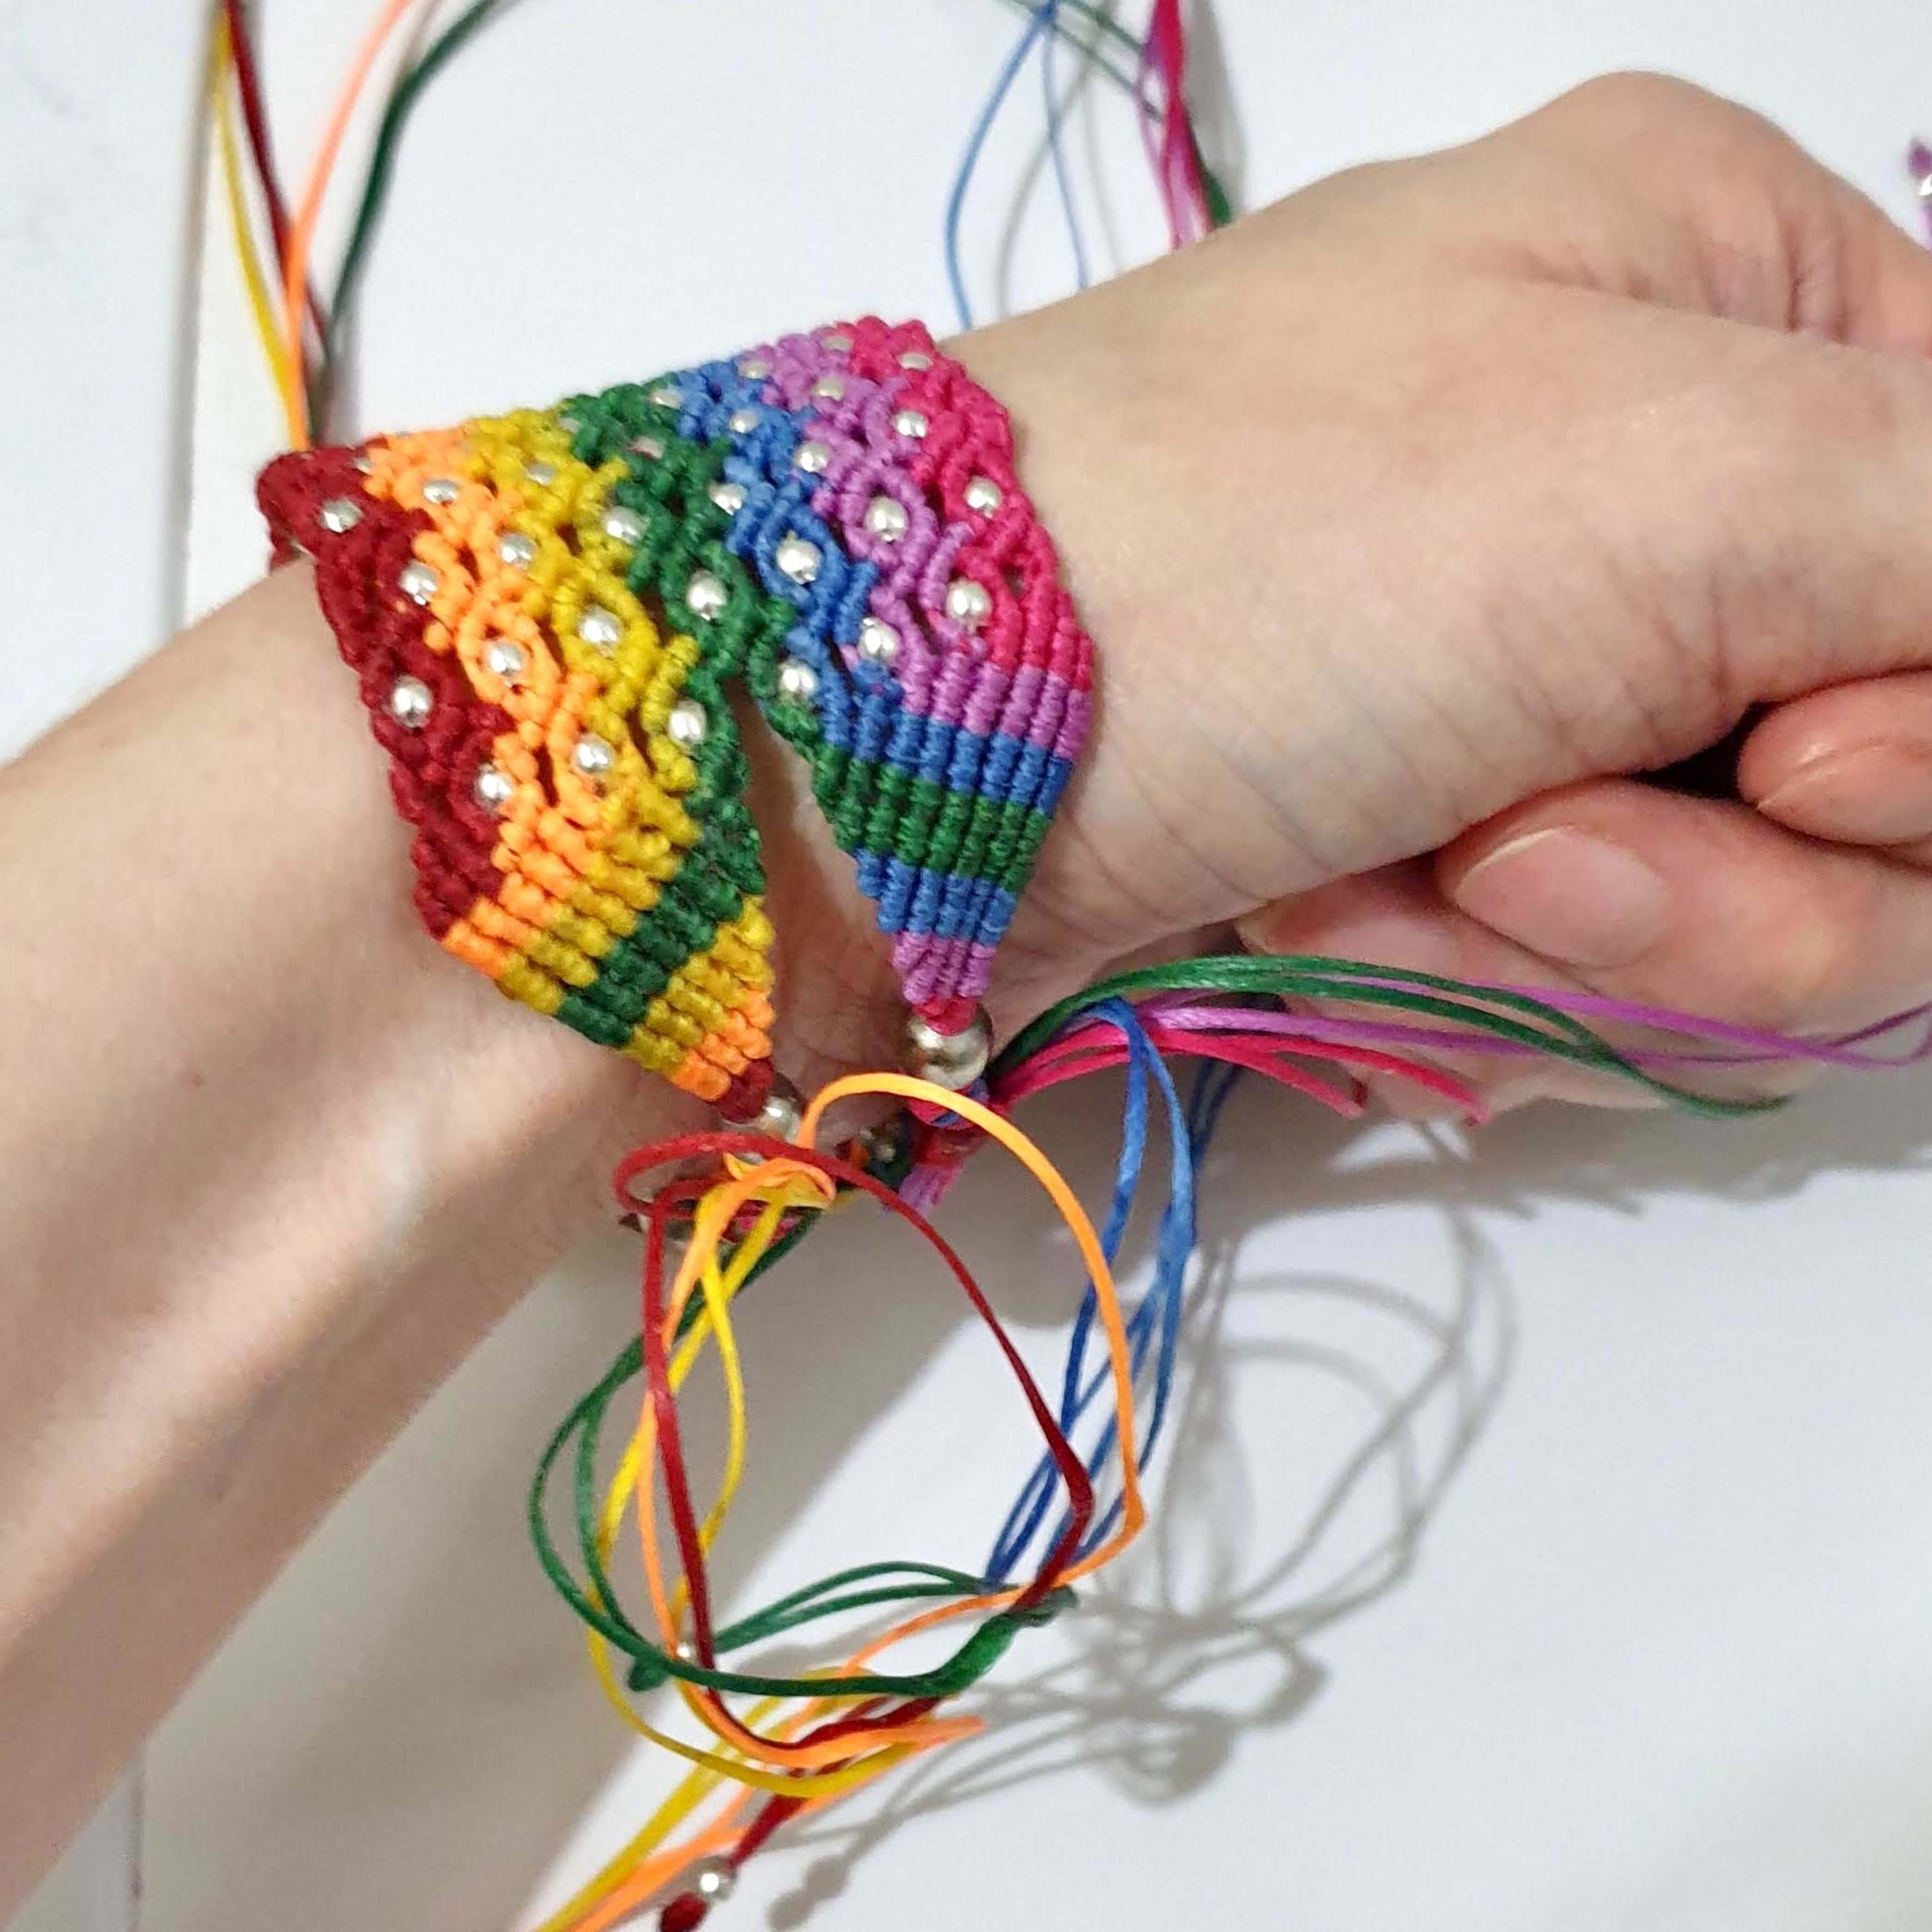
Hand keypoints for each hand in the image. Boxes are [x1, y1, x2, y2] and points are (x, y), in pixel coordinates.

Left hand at [936, 74, 1931, 1108]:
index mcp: (1729, 289)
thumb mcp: (1693, 475)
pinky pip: (1577, 965)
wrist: (900, 744)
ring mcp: (1529, 659)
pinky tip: (1337, 912)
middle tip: (1537, 838)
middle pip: (1892, 759)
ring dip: (1586, 936)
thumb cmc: (1262, 546)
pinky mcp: (1429, 817)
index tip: (1808, 751)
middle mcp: (1639, 465)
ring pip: (1738, 895)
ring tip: (1404, 869)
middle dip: (1741, 871)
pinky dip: (1469, 975)